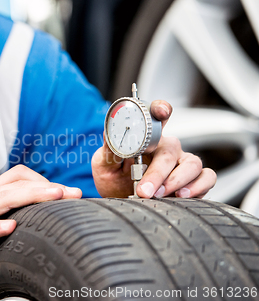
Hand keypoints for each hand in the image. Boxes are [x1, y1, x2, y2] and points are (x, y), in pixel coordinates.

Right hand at [0, 165, 80, 299]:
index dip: (43, 181)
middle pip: (17, 183)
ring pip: (2, 199)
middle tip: (74, 194)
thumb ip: (0, 216)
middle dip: (48, 186)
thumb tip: (28, 218)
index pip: (18, 176)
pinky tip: (9, 228)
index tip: (66, 194)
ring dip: (30, 197)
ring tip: (55, 197)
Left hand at [91, 100, 215, 198]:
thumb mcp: (103, 164)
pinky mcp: (192, 181)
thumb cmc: (112, 178)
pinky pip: (207, 178)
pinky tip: (180, 196)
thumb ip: (109, 150)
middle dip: (158, 172)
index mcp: (146, 138)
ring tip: (160, 195)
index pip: (157, 116)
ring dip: (177, 181)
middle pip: (171, 150)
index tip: (161, 113)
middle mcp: (166, 148)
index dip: (161, 110)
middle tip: (143, 190)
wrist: (117, 199)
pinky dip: (198, 188)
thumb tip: (110, 135)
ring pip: (193, 164)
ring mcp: (181, 163)